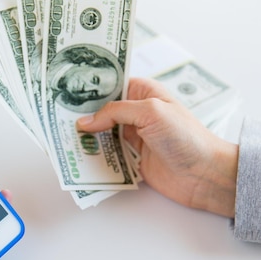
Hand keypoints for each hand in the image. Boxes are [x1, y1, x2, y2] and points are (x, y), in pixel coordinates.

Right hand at [77, 77, 238, 216]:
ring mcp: (133, 138)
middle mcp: (136, 114)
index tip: (66, 90)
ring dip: (85, 138)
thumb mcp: (151, 112)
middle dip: (82, 115)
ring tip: (61, 138)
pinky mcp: (132, 160)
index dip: (90, 87)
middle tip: (55, 118)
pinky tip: (77, 157)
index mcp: (143, 93)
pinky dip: (94, 158)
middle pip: (101, 112)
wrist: (204, 174)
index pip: (110, 85)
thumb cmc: (186, 137)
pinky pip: (107, 157)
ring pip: (101, 135)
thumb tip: (85, 121)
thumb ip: (115, 113)